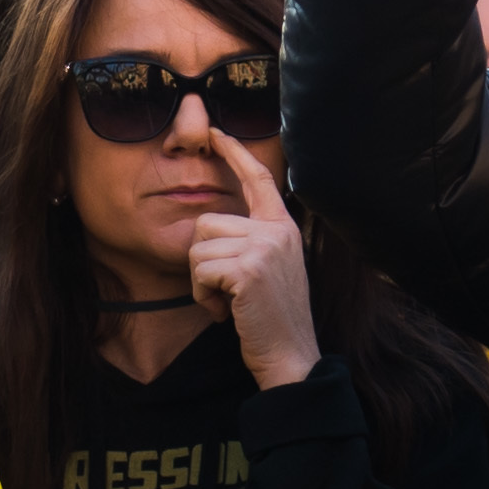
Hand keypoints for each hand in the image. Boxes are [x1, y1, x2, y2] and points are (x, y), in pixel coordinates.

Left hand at [188, 134, 319, 387]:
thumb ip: (253, 242)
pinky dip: (203, 297)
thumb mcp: (271, 268)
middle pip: (207, 222)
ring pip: (198, 248)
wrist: (291, 356)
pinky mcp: (247, 269)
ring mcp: (264, 248)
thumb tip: (212, 227)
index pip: (258, 179)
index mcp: (283, 227)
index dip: (236, 153)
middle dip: (204, 261)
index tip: (217, 133)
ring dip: (202, 283)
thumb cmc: (273, 318)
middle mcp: (276, 231)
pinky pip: (199, 271)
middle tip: (227, 292)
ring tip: (229, 302)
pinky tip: (226, 312)